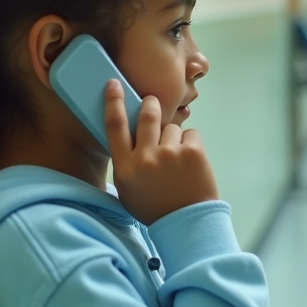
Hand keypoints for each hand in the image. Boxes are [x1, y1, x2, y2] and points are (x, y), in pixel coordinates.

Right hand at [105, 81, 218, 225]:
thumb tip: (128, 135)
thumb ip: (125, 162)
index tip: (114, 84)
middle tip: (152, 104)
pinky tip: (190, 162)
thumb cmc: (155, 207)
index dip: (113, 102)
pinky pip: (190, 134)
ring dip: (174, 137)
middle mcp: (145, 157)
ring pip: (171, 127)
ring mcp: (170, 154)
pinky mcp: (192, 152)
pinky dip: (191, 144)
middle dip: (150, 105)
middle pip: (146, 116)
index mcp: (125, 167)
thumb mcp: (128, 189)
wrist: (187, 222)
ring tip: (177, 159)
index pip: (115, 126)